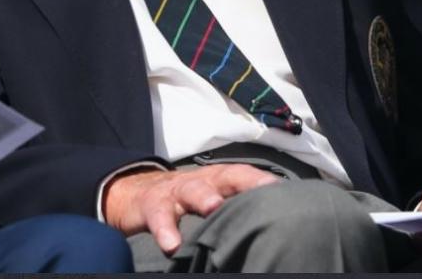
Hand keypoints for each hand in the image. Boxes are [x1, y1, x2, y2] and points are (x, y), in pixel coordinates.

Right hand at [102, 164, 278, 254]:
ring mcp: (174, 192)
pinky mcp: (152, 206)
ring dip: (204, 197)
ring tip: (215, 208)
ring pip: (191, 190)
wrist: (133, 194)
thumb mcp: (208, 199)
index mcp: (217, 181)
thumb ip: (234, 207)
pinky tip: (172, 245)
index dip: (264, 181)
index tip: (287, 192)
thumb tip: (271, 226)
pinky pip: (159, 217)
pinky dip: (165, 230)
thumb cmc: (182, 201)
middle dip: (245, 183)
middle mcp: (199, 181)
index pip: (246, 176)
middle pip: (225, 177)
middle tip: (266, 191)